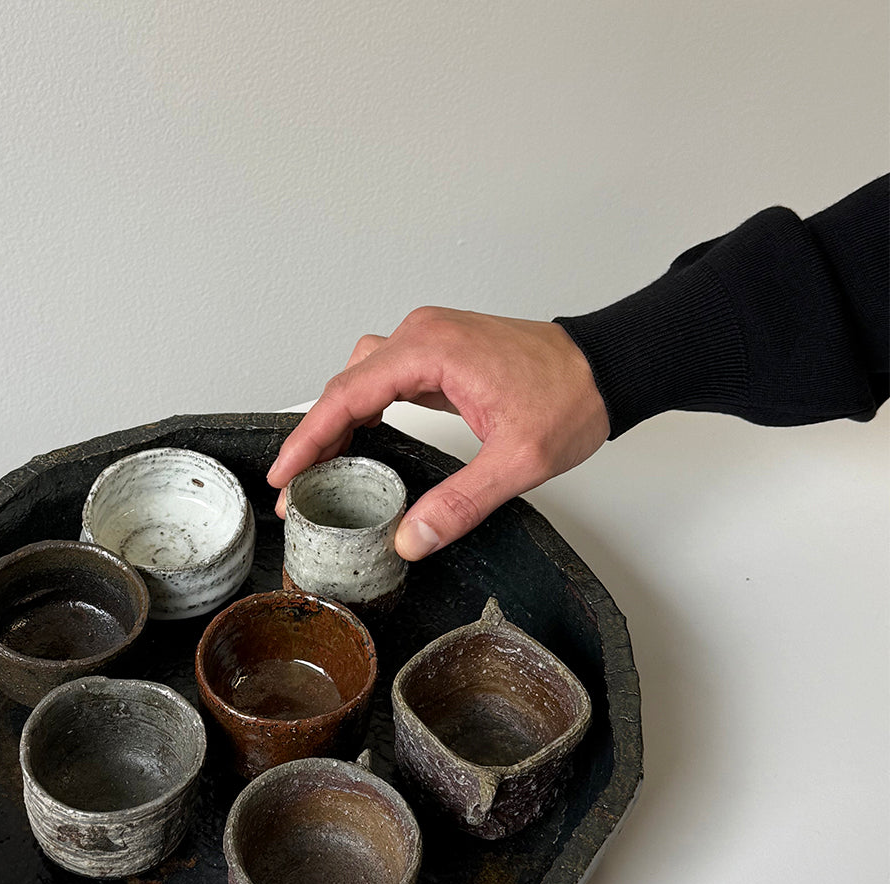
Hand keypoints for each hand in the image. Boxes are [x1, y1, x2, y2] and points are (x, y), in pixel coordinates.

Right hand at [266, 307, 609, 559]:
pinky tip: (360, 443)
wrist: (609, 367)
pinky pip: (384, 379)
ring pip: (360, 379)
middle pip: (345, 386)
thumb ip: (460, 503)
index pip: (347, 396)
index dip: (308, 439)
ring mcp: (430, 342)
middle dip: (315, 438)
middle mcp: (422, 336)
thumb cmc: (572, 398)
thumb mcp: (518, 462)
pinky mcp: (440, 354)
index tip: (283, 475)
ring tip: (321, 471)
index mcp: (431, 351)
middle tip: (296, 490)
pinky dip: (363, 410)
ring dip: (337, 422)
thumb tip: (409, 538)